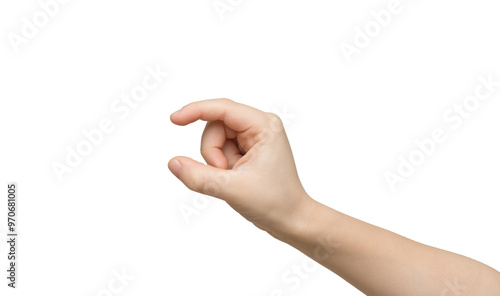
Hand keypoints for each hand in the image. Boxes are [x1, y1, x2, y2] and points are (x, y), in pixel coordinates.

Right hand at [168, 99, 312, 235]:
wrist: (291, 220)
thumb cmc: (275, 202)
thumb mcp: (232, 189)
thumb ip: (200, 176)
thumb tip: (173, 163)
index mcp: (264, 126)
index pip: (223, 108)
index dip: (196, 111)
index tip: (175, 119)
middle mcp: (260, 126)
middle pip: (215, 126)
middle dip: (212, 152)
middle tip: (225, 173)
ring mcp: (253, 138)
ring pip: (215, 139)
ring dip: (215, 161)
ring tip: (233, 178)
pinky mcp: (247, 149)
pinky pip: (219, 150)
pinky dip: (219, 166)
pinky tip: (235, 177)